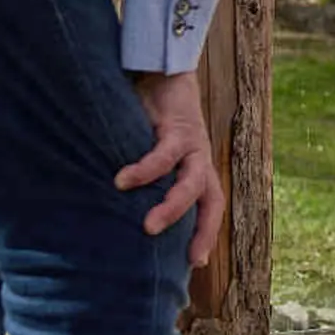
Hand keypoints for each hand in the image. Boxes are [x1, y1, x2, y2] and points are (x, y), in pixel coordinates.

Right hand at [118, 69, 223, 265]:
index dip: (207, 233)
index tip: (196, 262)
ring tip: (148, 226)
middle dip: (194, 228)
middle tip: (174, 252)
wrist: (163, 71)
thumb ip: (149, 180)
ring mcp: (192, 143)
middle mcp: (200, 158)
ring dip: (172, 205)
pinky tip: (123, 181)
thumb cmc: (155, 119)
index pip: (212, 206)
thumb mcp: (156, 151)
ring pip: (191, 180)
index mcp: (199, 168)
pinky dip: (146, 170)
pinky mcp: (178, 125)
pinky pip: (164, 153)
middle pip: (206, 198)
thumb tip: (121, 214)